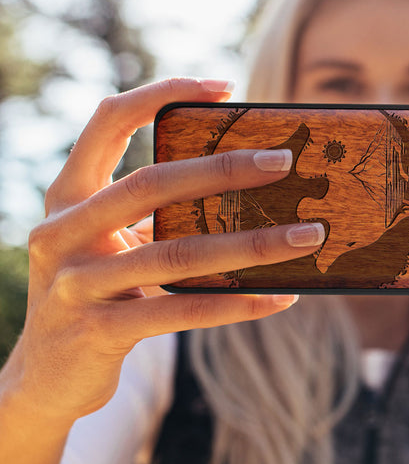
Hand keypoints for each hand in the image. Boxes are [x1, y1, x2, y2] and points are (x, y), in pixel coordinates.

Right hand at [3, 78, 323, 425]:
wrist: (46, 376)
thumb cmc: (97, 289)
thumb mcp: (111, 241)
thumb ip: (154, 212)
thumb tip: (247, 185)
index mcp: (68, 195)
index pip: (108, 120)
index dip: (162, 93)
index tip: (225, 86)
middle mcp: (62, 231)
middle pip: (151, 183)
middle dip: (224, 169)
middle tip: (284, 161)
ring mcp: (76, 284)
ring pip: (178, 253)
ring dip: (253, 244)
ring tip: (307, 236)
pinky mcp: (99, 332)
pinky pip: (183, 311)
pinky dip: (237, 303)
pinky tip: (280, 297)